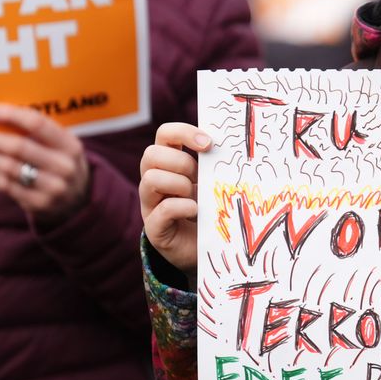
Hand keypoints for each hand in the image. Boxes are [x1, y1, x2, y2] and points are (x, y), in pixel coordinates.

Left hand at [0, 103, 89, 226]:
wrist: (79, 200)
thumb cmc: (62, 163)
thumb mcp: (62, 146)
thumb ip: (39, 133)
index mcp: (70, 145)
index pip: (37, 123)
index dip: (10, 115)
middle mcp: (63, 165)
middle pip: (19, 147)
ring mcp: (52, 186)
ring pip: (10, 168)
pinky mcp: (39, 203)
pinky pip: (8, 186)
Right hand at [139, 122, 211, 272]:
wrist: (204, 247)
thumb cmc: (209, 208)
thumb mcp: (211, 181)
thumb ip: (213, 164)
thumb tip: (230, 145)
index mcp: (168, 163)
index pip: (164, 133)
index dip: (184, 132)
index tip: (208, 144)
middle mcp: (153, 180)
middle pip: (151, 154)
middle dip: (181, 163)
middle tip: (199, 177)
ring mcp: (150, 204)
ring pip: (150, 179)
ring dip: (179, 184)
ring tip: (196, 196)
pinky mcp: (154, 228)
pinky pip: (162, 209)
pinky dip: (182, 206)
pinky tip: (195, 210)